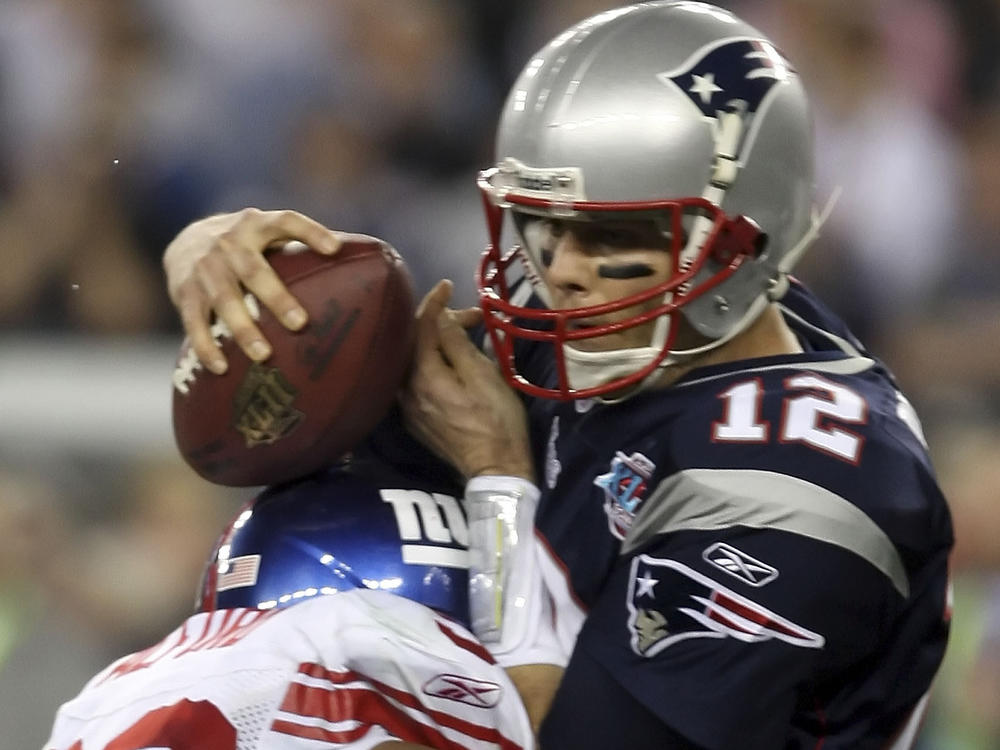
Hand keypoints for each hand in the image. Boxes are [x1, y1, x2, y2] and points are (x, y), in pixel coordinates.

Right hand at [163, 208, 345, 372]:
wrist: (185, 242)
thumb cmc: (247, 246)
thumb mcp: (268, 235)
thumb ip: (301, 247)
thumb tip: (363, 261)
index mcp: (258, 225)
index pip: (287, 222)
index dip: (311, 232)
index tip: (335, 249)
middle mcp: (230, 243)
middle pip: (254, 270)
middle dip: (277, 298)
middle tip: (300, 323)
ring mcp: (205, 267)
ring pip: (224, 299)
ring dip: (243, 328)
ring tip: (263, 355)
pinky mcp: (184, 290)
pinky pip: (194, 321)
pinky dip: (206, 345)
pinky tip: (221, 368)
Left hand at [401, 280, 535, 481]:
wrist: (495, 469)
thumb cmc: (496, 420)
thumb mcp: (483, 375)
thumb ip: (456, 343)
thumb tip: (440, 315)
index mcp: (422, 376)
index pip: (421, 327)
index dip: (434, 302)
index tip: (448, 285)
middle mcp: (405, 390)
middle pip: (414, 343)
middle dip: (440, 322)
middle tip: (474, 318)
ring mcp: (407, 407)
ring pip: (414, 361)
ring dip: (437, 342)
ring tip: (465, 335)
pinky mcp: (415, 418)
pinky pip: (415, 379)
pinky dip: (431, 362)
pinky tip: (450, 359)